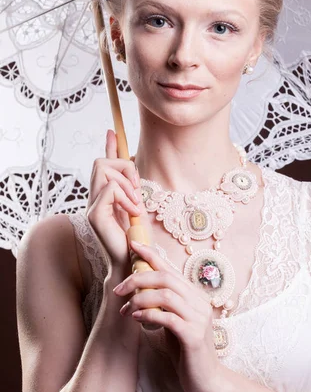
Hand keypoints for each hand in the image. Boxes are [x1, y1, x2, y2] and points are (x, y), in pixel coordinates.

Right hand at [86, 129, 144, 272]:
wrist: (131, 260)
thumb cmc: (135, 236)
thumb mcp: (137, 205)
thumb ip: (132, 188)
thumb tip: (133, 170)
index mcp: (104, 194)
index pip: (103, 164)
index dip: (109, 147)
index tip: (113, 131)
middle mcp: (94, 197)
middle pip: (102, 161)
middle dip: (125, 168)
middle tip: (137, 190)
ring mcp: (92, 205)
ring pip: (105, 171)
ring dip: (126, 184)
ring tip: (135, 204)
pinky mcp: (95, 214)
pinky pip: (109, 188)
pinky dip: (124, 196)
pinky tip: (132, 211)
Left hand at [113, 240, 222, 391]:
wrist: (206, 379)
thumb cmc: (186, 350)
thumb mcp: (173, 321)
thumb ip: (163, 305)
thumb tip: (139, 290)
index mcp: (193, 295)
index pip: (170, 268)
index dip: (151, 254)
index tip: (132, 245)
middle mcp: (198, 301)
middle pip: (166, 278)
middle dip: (138, 279)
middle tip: (118, 289)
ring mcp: (198, 318)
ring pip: (166, 296)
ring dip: (140, 299)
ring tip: (125, 309)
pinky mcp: (193, 335)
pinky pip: (167, 318)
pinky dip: (148, 315)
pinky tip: (136, 319)